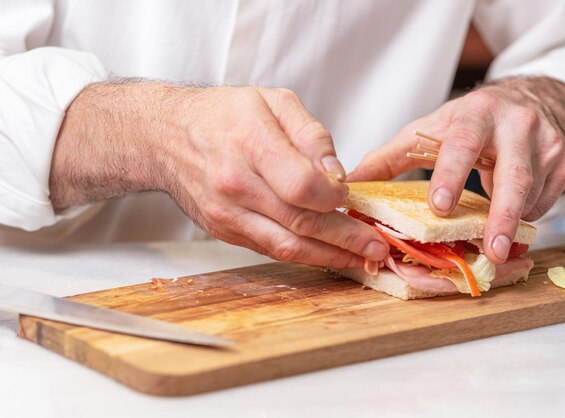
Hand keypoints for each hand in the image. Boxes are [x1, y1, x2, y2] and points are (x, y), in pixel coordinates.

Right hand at [50, 82, 388, 266]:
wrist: (167, 137)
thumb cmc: (223, 115)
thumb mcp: (272, 101)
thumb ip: (311, 134)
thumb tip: (337, 174)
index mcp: (249, 143)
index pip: (303, 186)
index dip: (336, 198)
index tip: (351, 196)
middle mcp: (235, 184)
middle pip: (301, 223)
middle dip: (347, 239)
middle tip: (378, 247)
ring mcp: (227, 214)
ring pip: (287, 246)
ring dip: (330, 256)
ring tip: (363, 259)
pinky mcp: (225, 231)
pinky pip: (271, 249)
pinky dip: (303, 254)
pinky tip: (328, 253)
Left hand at [349, 77, 564, 263]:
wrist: (522, 103)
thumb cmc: (464, 125)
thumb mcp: (426, 133)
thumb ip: (387, 159)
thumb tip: (347, 185)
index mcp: (474, 114)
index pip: (461, 144)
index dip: (451, 175)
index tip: (439, 207)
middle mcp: (516, 123)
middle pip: (514, 174)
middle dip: (502, 215)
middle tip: (493, 251)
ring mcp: (547, 141)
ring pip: (534, 193)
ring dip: (515, 221)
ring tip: (501, 247)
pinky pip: (549, 199)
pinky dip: (529, 214)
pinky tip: (514, 215)